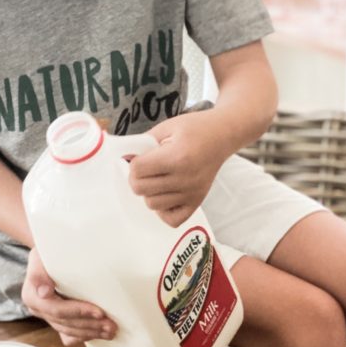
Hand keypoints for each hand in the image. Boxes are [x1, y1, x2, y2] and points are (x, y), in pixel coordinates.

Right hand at [21, 248, 116, 346]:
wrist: (50, 252)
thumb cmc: (50, 250)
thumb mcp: (41, 254)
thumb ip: (39, 271)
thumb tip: (44, 292)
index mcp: (32, 296)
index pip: (57, 309)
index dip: (78, 312)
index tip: (100, 312)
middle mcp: (38, 309)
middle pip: (65, 323)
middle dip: (90, 325)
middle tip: (112, 326)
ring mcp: (47, 317)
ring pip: (68, 331)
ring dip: (91, 332)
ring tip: (111, 330)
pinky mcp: (57, 320)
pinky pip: (69, 336)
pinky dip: (84, 336)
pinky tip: (99, 334)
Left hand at [127, 112, 226, 226]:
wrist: (222, 135)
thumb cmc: (194, 129)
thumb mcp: (166, 127)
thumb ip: (143, 143)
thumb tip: (124, 159)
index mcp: (176, 157)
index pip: (137, 169)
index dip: (133, 162)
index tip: (140, 157)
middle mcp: (185, 178)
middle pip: (141, 189)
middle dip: (137, 177)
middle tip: (145, 169)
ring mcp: (192, 193)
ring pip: (152, 205)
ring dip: (149, 193)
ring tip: (157, 180)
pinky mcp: (197, 202)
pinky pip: (172, 219)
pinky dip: (164, 210)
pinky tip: (166, 195)